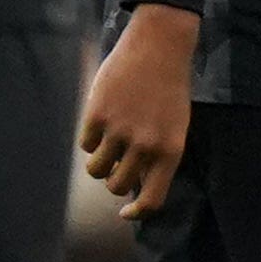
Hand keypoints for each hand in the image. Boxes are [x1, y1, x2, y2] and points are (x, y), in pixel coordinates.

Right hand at [78, 5, 200, 216]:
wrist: (159, 48)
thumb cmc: (168, 89)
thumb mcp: (175, 126)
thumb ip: (158, 155)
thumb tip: (135, 184)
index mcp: (171, 151)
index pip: (153, 198)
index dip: (137, 211)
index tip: (125, 213)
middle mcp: (146, 146)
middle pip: (117, 186)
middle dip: (113, 179)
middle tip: (116, 163)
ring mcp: (120, 131)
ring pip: (97, 169)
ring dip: (99, 161)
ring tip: (107, 142)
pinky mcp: (97, 116)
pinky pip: (85, 144)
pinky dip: (90, 138)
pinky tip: (101, 120)